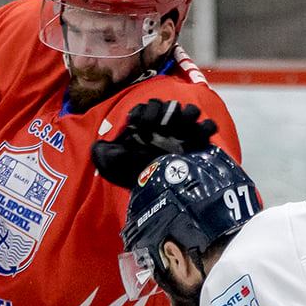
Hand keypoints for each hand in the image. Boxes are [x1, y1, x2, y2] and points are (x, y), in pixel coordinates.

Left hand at [91, 99, 219, 187]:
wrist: (159, 198)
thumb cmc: (135, 180)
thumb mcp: (113, 167)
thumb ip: (104, 154)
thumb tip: (97, 147)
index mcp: (145, 129)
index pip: (146, 108)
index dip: (143, 113)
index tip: (137, 125)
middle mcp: (164, 130)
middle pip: (168, 107)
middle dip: (163, 112)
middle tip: (158, 126)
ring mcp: (183, 135)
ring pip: (189, 111)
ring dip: (186, 114)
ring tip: (180, 126)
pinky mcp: (200, 145)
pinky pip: (208, 128)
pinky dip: (206, 127)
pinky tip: (198, 136)